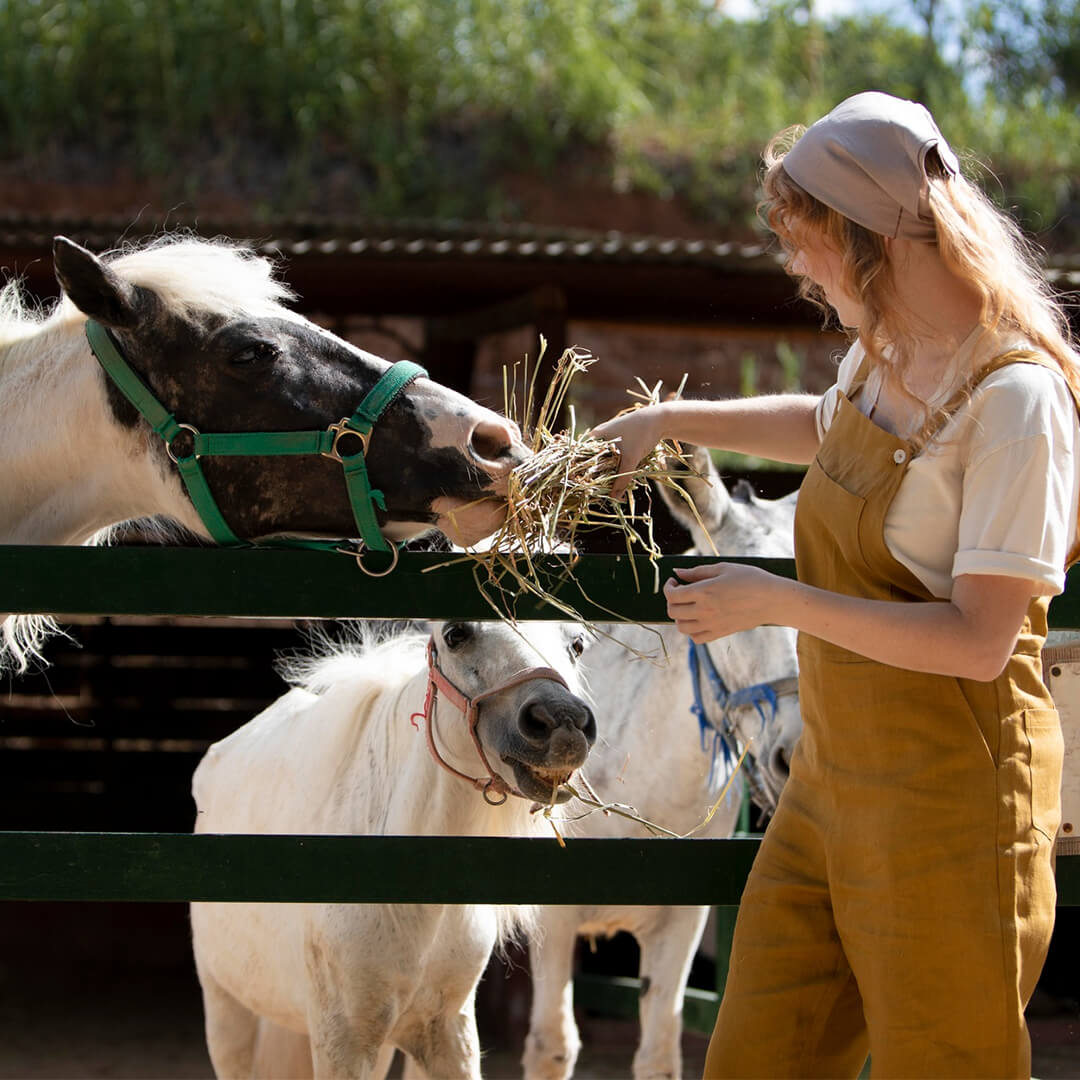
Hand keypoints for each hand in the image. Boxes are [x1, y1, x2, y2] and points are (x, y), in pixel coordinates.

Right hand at [589, 406, 664, 499]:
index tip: (592, 491)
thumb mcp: (630, 459)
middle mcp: (599, 438)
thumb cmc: (640, 434)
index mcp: (594, 437)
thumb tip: (614, 498)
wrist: (660, 419)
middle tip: (608, 492)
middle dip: (601, 478)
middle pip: (595, 463)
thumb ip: (622, 480)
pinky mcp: (620, 443)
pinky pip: (615, 459)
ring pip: (606, 462)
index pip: (582, 460)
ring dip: (612, 474)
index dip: (585, 476)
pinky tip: (625, 477)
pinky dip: (619, 468)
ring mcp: (609, 440)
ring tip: (618, 488)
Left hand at [663, 562, 783, 642]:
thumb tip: (677, 573)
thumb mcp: (723, 569)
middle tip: (681, 592)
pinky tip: (698, 619)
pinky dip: (692, 631)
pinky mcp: (720, 633)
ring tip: (688, 607)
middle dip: (671, 601)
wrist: (772, 600)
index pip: (672, 595)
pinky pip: (696, 638)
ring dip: (679, 616)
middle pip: (673, 611)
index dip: (668, 587)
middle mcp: (705, 610)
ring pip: (682, 627)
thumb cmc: (750, 579)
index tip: (674, 582)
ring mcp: (712, 624)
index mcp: (704, 591)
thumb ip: (697, 571)